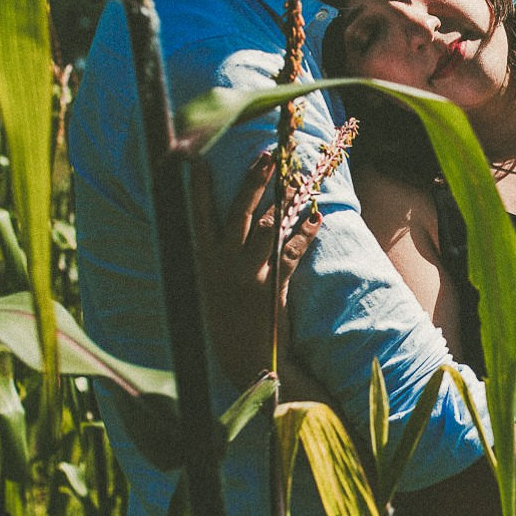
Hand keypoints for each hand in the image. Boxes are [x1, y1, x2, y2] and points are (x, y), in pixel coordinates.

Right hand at [191, 152, 321, 384]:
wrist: (243, 360)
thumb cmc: (228, 319)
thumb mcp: (214, 285)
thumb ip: (220, 257)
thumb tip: (237, 226)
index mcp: (205, 261)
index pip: (200, 215)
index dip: (200, 187)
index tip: (199, 161)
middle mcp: (223, 264)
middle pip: (240, 212)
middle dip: (254, 180)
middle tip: (269, 155)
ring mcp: (247, 275)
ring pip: (268, 228)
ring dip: (285, 202)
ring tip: (298, 180)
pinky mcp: (271, 288)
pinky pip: (291, 252)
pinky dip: (305, 233)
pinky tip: (315, 218)